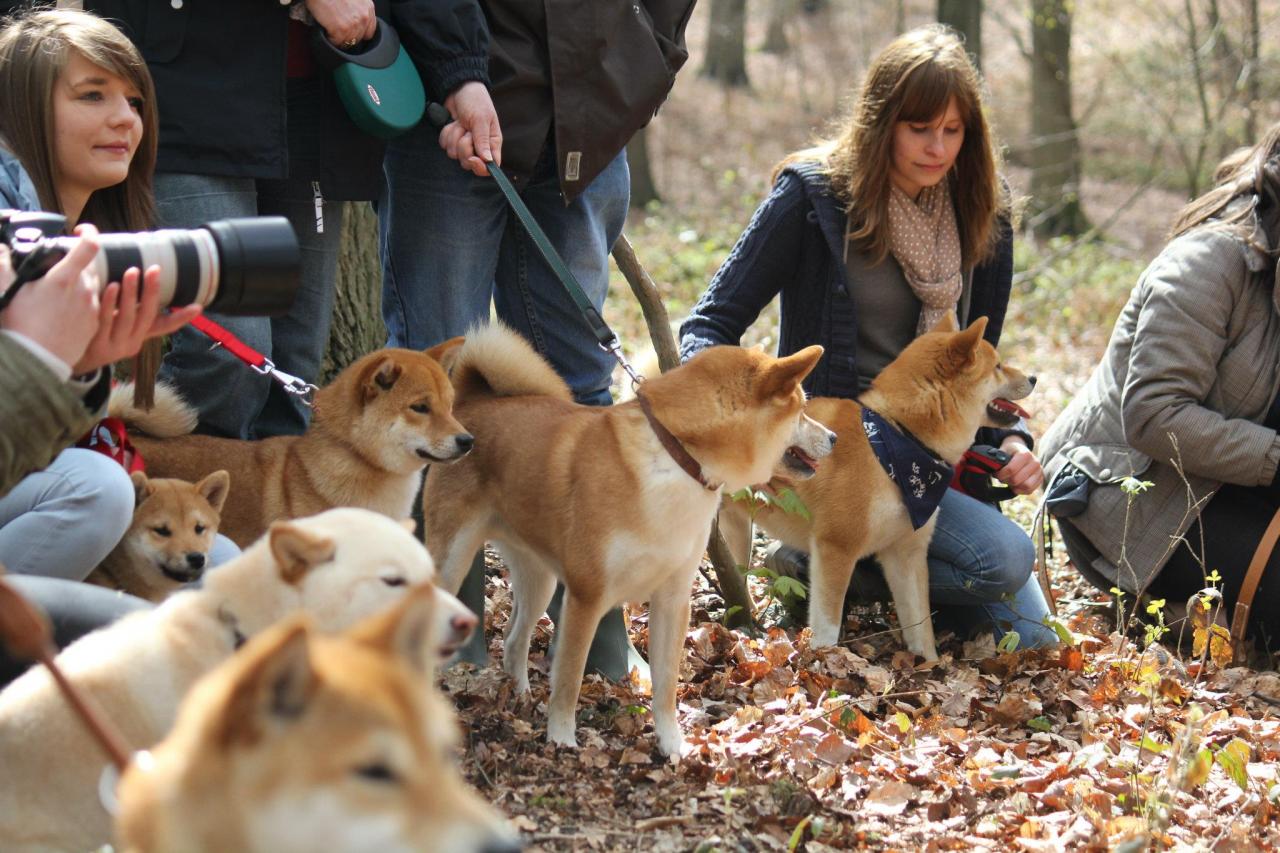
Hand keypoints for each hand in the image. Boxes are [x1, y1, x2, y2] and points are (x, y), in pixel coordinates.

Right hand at [0, 225, 102, 369]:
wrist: (36, 361)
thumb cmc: (20, 326)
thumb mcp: (5, 290)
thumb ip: (2, 265)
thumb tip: (0, 249)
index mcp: (64, 278)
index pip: (89, 247)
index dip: (90, 233)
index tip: (83, 231)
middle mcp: (84, 291)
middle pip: (88, 268)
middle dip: (76, 265)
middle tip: (57, 270)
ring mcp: (92, 309)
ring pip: (92, 287)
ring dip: (79, 285)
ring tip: (59, 294)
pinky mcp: (94, 325)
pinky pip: (93, 307)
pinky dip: (83, 304)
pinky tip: (65, 311)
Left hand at [72, 264, 201, 374]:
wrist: (64, 360)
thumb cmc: (92, 334)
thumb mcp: (112, 324)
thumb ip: (122, 304)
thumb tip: (128, 271)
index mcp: (138, 337)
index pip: (164, 327)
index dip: (181, 318)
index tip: (197, 307)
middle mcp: (130, 343)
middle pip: (146, 316)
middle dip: (151, 291)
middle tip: (154, 269)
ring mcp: (113, 345)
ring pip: (127, 317)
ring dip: (131, 293)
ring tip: (132, 271)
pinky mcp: (95, 344)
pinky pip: (104, 320)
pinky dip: (109, 302)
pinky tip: (110, 286)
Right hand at [304, 0, 374, 47]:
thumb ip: (358, 9)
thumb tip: (354, 20)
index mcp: (368, 7)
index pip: (369, 31)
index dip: (358, 33)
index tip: (350, 31)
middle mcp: (364, 16)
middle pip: (358, 38)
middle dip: (348, 36)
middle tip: (336, 28)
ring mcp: (354, 24)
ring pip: (348, 42)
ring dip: (338, 38)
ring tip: (330, 28)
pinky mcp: (342, 29)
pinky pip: (337, 43)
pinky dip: (330, 39)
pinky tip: (326, 29)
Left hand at [440, 81, 501, 176]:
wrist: (458, 87)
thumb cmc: (475, 100)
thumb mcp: (481, 119)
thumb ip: (483, 140)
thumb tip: (488, 160)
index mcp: (492, 143)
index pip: (490, 166)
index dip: (481, 167)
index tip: (473, 159)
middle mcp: (479, 147)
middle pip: (469, 163)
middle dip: (463, 147)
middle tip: (467, 130)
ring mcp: (464, 144)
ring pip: (454, 154)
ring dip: (454, 136)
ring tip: (460, 123)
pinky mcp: (452, 140)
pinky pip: (445, 145)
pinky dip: (446, 133)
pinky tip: (453, 123)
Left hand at [995, 437, 1043, 494]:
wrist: (1021, 450)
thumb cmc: (1010, 452)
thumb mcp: (1003, 450)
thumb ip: (998, 458)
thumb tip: (993, 466)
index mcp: (1025, 454)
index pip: (1011, 469)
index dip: (1001, 474)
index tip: (996, 474)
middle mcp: (1035, 463)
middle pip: (1017, 480)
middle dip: (1006, 480)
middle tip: (1002, 478)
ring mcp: (1039, 471)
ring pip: (1026, 486)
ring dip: (1014, 486)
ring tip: (1009, 481)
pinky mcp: (1040, 479)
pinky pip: (1029, 490)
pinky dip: (1020, 490)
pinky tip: (1014, 485)